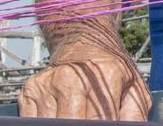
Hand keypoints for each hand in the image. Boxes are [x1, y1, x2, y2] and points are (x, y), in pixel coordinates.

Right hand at [19, 43, 149, 119]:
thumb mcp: (133, 88)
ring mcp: (47, 85)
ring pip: (50, 124)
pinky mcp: (29, 92)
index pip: (98, 120)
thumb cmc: (111, 71)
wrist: (84, 44)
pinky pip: (33, 121)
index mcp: (104, 76)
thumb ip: (134, 115)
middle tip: (87, 122)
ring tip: (78, 114)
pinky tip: (61, 113)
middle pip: (70, 123)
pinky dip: (47, 122)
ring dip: (63, 124)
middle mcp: (71, 78)